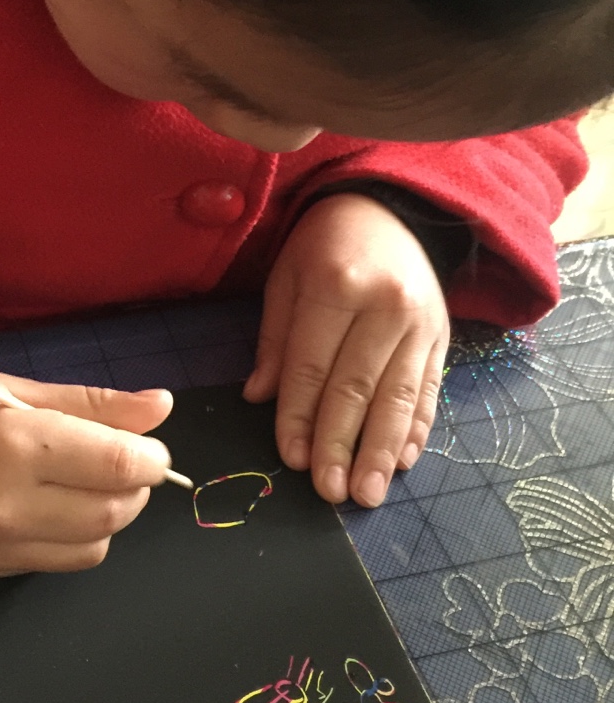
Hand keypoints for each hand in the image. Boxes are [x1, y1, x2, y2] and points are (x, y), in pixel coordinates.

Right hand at [0, 374, 174, 575]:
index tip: (150, 449)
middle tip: (121, 464)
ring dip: (107, 518)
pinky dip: (72, 538)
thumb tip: (160, 407)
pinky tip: (50, 508)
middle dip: (134, 489)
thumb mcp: (16, 390)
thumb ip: (94, 404)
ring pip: (93, 548)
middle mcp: (4, 505)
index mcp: (14, 446)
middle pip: (112, 514)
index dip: (151, 459)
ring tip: (83, 486)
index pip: (118, 466)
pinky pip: (56, 563)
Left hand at [244, 193, 450, 507]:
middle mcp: (386, 306)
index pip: (314, 366)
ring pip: (399, 398)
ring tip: (368, 493)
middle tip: (330, 492)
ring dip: (382, 452)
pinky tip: (405, 462)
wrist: (390, 209)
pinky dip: (417, 430)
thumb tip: (259, 397)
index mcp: (338, 285)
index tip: (294, 459)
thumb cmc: (325, 245)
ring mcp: (421, 323)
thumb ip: (276, 339)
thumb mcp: (287, 277)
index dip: (301, 417)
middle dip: (342, 445)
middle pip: (358, 388)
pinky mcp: (443, 337)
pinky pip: (430, 391)